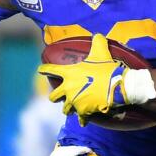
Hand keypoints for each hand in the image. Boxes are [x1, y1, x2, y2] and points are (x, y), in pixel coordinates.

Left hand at [39, 34, 153, 121]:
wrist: (116, 86)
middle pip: (53, 96)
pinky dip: (83, 119)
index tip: (40, 70)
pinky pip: (80, 119)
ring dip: (69, 108)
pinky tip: (84, 120)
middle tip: (59, 96)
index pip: (51, 69)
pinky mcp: (83, 112)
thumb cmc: (107, 69)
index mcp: (69, 74)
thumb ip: (97, 42)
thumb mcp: (101, 52)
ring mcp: (74, 102)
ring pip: (65, 109)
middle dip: (55, 96)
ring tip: (72, 108)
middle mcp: (68, 89)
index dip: (44, 69)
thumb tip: (97, 34)